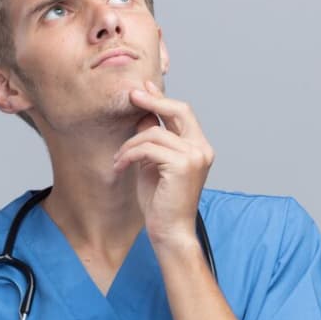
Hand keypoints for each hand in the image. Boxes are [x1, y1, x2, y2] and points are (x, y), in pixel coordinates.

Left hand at [112, 80, 214, 248]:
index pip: (183, 113)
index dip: (162, 98)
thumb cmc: (160, 201)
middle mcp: (202, 149)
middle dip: (153, 100)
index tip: (143, 88)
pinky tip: (119, 166)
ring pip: (154, 133)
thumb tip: (143, 113)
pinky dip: (128, 155)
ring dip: (130, 144)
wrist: (169, 231)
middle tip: (131, 95)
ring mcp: (195, 156)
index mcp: (199, 147)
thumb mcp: (153, 164)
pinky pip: (147, 148)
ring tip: (118, 160)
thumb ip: (153, 140)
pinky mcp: (182, 165)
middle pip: (179, 110)